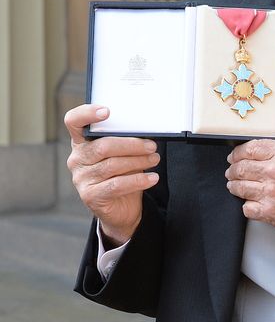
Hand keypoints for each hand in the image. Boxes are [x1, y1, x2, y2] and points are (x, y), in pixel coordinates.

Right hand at [64, 104, 160, 245]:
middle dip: (132, 145)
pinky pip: (117, 185)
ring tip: (154, 159)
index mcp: (81, 143)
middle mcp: (77, 159)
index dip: (87, 114)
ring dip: (138, 161)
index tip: (107, 111)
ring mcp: (81, 178)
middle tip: (151, 146)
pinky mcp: (90, 196)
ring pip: (112, 165)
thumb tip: (146, 133)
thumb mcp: (123, 156)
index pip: (74, 122)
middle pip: (103, 146)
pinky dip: (138, 181)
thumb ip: (125, 143)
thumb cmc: (122, 176)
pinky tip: (151, 178)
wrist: (121, 209)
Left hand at [225, 111, 274, 236]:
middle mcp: (274, 171)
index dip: (238, 153)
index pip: (250, 148)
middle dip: (233, 169)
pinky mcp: (272, 213)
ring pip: (240, 188)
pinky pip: (247, 209)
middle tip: (231, 172)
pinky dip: (247, 206)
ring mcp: (271, 193)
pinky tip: (251, 203)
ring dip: (235, 186)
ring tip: (235, 186)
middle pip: (241, 168)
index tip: (236, 156)